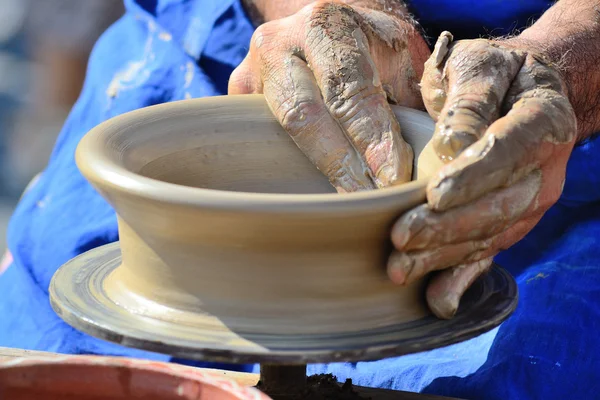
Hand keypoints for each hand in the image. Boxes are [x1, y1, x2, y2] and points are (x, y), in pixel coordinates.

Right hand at [229, 1, 429, 191]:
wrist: (325, 27)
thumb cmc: (371, 44)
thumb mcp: (402, 53)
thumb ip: (416, 94)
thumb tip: (436, 153)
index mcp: (326, 25)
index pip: (350, 89)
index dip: (372, 138)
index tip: (393, 179)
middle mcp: (279, 43)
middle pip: (304, 114)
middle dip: (339, 163)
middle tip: (368, 201)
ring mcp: (251, 73)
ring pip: (279, 130)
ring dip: (316, 172)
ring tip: (348, 205)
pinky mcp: (237, 100)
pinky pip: (261, 140)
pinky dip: (293, 167)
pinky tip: (320, 192)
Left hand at [388, 32, 577, 318]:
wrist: (522, 93)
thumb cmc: (496, 74)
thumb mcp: (481, 64)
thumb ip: (469, 99)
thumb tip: (451, 145)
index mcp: (542, 122)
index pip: (510, 151)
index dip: (475, 176)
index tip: (435, 195)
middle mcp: (543, 170)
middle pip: (500, 205)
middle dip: (448, 226)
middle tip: (401, 238)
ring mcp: (529, 202)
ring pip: (490, 235)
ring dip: (444, 257)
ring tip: (400, 269)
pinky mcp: (510, 222)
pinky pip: (490, 252)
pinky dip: (463, 278)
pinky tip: (437, 301)